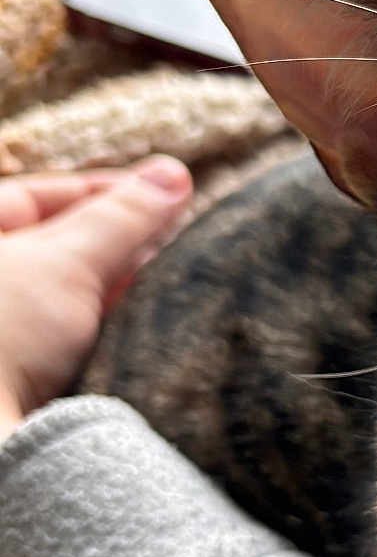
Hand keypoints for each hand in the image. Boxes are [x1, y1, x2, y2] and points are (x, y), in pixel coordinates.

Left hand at [0, 158, 191, 439]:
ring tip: (172, 290)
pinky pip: (73, 341)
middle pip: (56, 248)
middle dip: (119, 245)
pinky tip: (148, 334)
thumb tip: (172, 175)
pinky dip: (109, 333)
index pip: (39, 196)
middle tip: (178, 242)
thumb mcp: (67, 262)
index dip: (108, 192)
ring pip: (68, 298)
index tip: (169, 195)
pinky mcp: (21, 380)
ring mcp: (5, 337)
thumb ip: (123, 217)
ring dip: (118, 293)